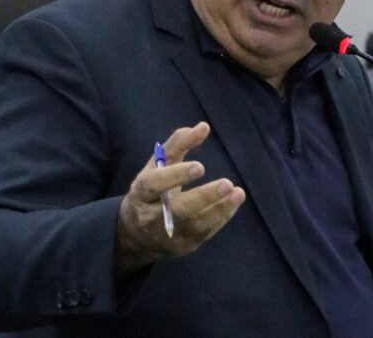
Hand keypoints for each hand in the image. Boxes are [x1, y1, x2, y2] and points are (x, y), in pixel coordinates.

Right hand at [115, 122, 245, 276]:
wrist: (135, 233)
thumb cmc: (150, 190)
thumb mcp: (156, 165)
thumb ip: (178, 143)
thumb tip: (204, 126)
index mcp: (140, 193)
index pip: (154, 185)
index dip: (175, 176)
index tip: (200, 166)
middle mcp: (150, 217)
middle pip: (177, 210)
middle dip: (203, 197)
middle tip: (227, 183)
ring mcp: (167, 235)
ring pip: (194, 224)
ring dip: (219, 209)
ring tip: (237, 193)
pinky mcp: (182, 247)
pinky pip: (204, 233)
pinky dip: (220, 218)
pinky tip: (233, 203)